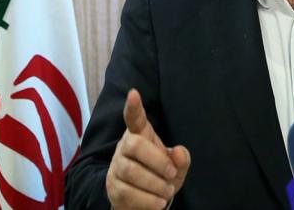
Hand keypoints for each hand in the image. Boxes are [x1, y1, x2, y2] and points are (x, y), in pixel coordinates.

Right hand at [106, 89, 190, 209]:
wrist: (144, 201)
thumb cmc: (160, 176)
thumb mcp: (176, 168)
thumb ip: (181, 159)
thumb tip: (179, 153)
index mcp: (140, 135)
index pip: (134, 118)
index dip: (133, 107)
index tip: (134, 93)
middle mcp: (124, 147)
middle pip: (134, 145)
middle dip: (157, 160)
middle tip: (171, 174)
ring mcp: (116, 167)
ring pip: (131, 171)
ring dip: (154, 184)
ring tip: (167, 192)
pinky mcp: (112, 187)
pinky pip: (127, 192)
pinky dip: (147, 200)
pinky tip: (158, 203)